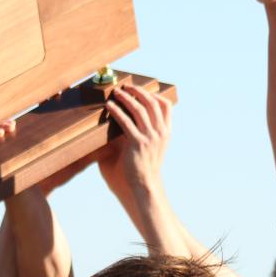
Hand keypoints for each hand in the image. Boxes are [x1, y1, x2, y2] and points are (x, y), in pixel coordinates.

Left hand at [99, 84, 171, 198]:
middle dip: (139, 91)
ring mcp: (150, 138)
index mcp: (165, 134)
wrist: (141, 189)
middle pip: (153, 103)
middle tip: (127, 87)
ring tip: (116, 93)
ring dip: (127, 98)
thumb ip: (135, 134)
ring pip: (140, 109)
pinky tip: (109, 106)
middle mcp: (161, 134)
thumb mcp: (142, 148)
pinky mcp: (137, 143)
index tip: (142, 89)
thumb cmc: (138, 172)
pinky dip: (116, 111)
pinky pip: (126, 121)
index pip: (166, 107)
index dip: (154, 94)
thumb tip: (118, 120)